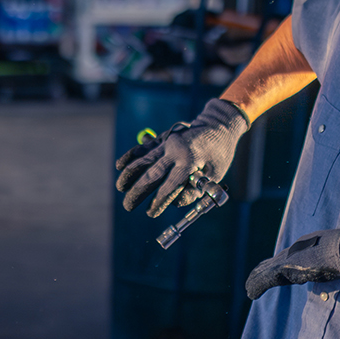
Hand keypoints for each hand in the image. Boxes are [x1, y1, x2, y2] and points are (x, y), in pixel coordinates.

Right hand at [115, 97, 249, 215]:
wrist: (218, 125)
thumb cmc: (219, 154)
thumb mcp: (215, 176)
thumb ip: (194, 191)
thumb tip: (174, 203)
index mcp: (190, 160)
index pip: (170, 185)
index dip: (159, 201)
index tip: (151, 213)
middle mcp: (175, 150)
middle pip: (152, 174)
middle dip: (138, 191)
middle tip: (128, 206)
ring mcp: (167, 142)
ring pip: (144, 160)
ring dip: (130, 174)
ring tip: (120, 187)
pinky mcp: (163, 138)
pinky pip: (144, 148)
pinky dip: (131, 156)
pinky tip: (120, 165)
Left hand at [244, 229, 339, 300]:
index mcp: (311, 244)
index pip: (293, 255)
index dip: (283, 264)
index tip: (277, 269)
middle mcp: (298, 248)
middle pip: (277, 260)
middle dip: (266, 269)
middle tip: (255, 277)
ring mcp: (291, 257)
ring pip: (268, 269)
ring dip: (258, 279)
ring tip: (249, 289)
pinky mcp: (286, 267)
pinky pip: (266, 278)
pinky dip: (257, 285)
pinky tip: (250, 293)